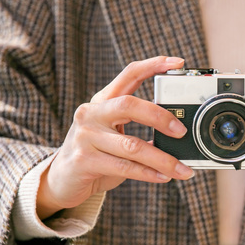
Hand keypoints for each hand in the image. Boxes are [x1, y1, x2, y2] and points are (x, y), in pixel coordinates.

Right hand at [36, 56, 193, 218]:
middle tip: (182, 131)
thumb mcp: (113, 136)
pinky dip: (149, 173)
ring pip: (132, 145)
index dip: (154, 65)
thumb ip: (138, 130)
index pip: (129, 74)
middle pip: (129, 104)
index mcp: (102, 101)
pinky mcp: (84, 161)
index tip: (179, 63)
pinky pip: (125, 167)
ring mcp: (85, 136)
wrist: (62, 181)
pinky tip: (164, 177)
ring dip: (163, 160)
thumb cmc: (95, 156)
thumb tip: (177, 135)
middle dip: (160, 117)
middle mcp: (91, 114)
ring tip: (183, 170)